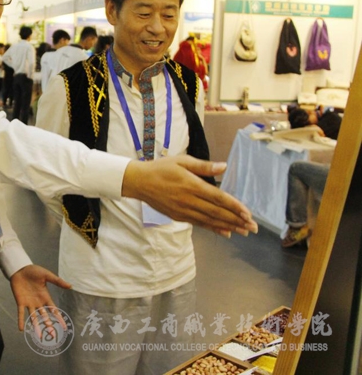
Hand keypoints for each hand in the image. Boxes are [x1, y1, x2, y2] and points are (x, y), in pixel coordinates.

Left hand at [10, 264, 71, 331]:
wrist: (20, 269)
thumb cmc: (34, 271)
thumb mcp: (47, 275)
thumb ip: (57, 281)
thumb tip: (70, 286)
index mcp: (45, 297)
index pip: (54, 310)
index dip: (59, 318)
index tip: (64, 327)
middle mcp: (38, 302)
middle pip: (45, 317)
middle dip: (49, 326)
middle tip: (53, 336)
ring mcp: (29, 303)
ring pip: (34, 317)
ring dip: (36, 326)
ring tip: (39, 336)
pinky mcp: (20, 302)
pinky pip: (21, 313)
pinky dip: (21, 320)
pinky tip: (21, 329)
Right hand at [122, 155, 256, 236]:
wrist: (139, 182)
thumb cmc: (161, 168)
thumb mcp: (182, 161)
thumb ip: (204, 166)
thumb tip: (224, 167)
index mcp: (192, 184)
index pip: (218, 198)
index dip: (234, 206)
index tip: (248, 213)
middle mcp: (189, 200)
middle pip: (217, 212)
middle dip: (237, 220)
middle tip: (253, 227)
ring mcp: (183, 210)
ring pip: (210, 220)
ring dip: (228, 226)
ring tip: (244, 232)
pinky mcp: (178, 216)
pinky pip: (199, 224)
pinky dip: (213, 228)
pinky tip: (225, 232)